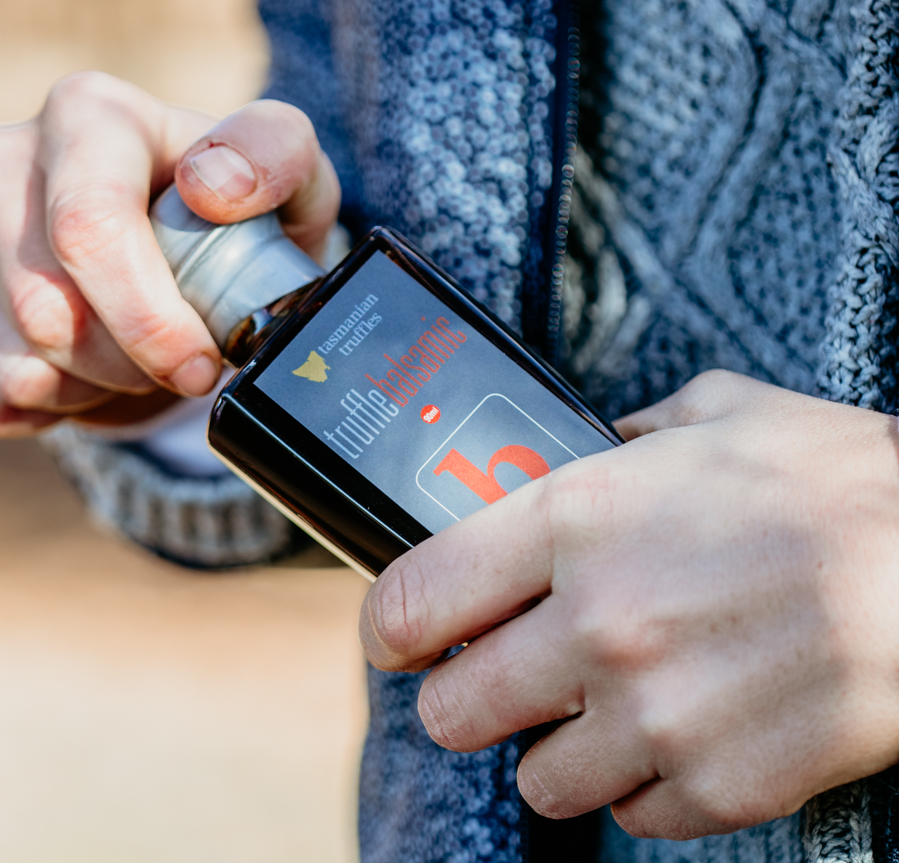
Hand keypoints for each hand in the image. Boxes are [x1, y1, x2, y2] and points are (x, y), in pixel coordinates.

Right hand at [0, 71, 338, 435]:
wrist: (178, 267)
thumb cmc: (238, 222)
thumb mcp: (291, 181)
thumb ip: (276, 157)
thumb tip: (212, 188)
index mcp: (85, 115)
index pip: (87, 227)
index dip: (147, 319)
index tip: (202, 363)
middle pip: (45, 312)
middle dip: (126, 363)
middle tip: (171, 358)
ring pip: (12, 367)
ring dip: (88, 391)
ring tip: (123, 358)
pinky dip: (41, 415)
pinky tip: (74, 376)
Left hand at [359, 370, 898, 838]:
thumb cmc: (847, 487)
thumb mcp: (720, 416)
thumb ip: (630, 436)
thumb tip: (594, 444)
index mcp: (574, 521)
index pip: (412, 600)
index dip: (388, 628)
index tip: (397, 637)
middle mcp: (598, 625)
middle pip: (453, 710)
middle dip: (466, 698)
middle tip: (499, 680)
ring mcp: (657, 715)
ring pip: (536, 781)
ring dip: (557, 752)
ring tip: (603, 713)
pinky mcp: (719, 785)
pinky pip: (633, 817)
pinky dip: (646, 788)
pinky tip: (679, 740)